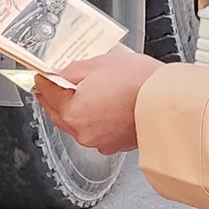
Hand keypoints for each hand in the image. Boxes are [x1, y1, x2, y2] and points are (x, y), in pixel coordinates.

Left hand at [35, 47, 162, 153]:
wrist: (169, 102)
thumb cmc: (139, 83)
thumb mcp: (99, 64)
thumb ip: (73, 70)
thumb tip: (59, 73)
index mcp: (72, 111)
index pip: (47, 94)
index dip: (41, 81)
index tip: (39, 75)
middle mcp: (82, 132)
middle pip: (58, 113)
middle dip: (54, 98)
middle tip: (51, 85)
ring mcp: (99, 141)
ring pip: (77, 124)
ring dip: (75, 110)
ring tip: (82, 93)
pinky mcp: (116, 145)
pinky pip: (96, 130)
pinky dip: (95, 119)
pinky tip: (103, 105)